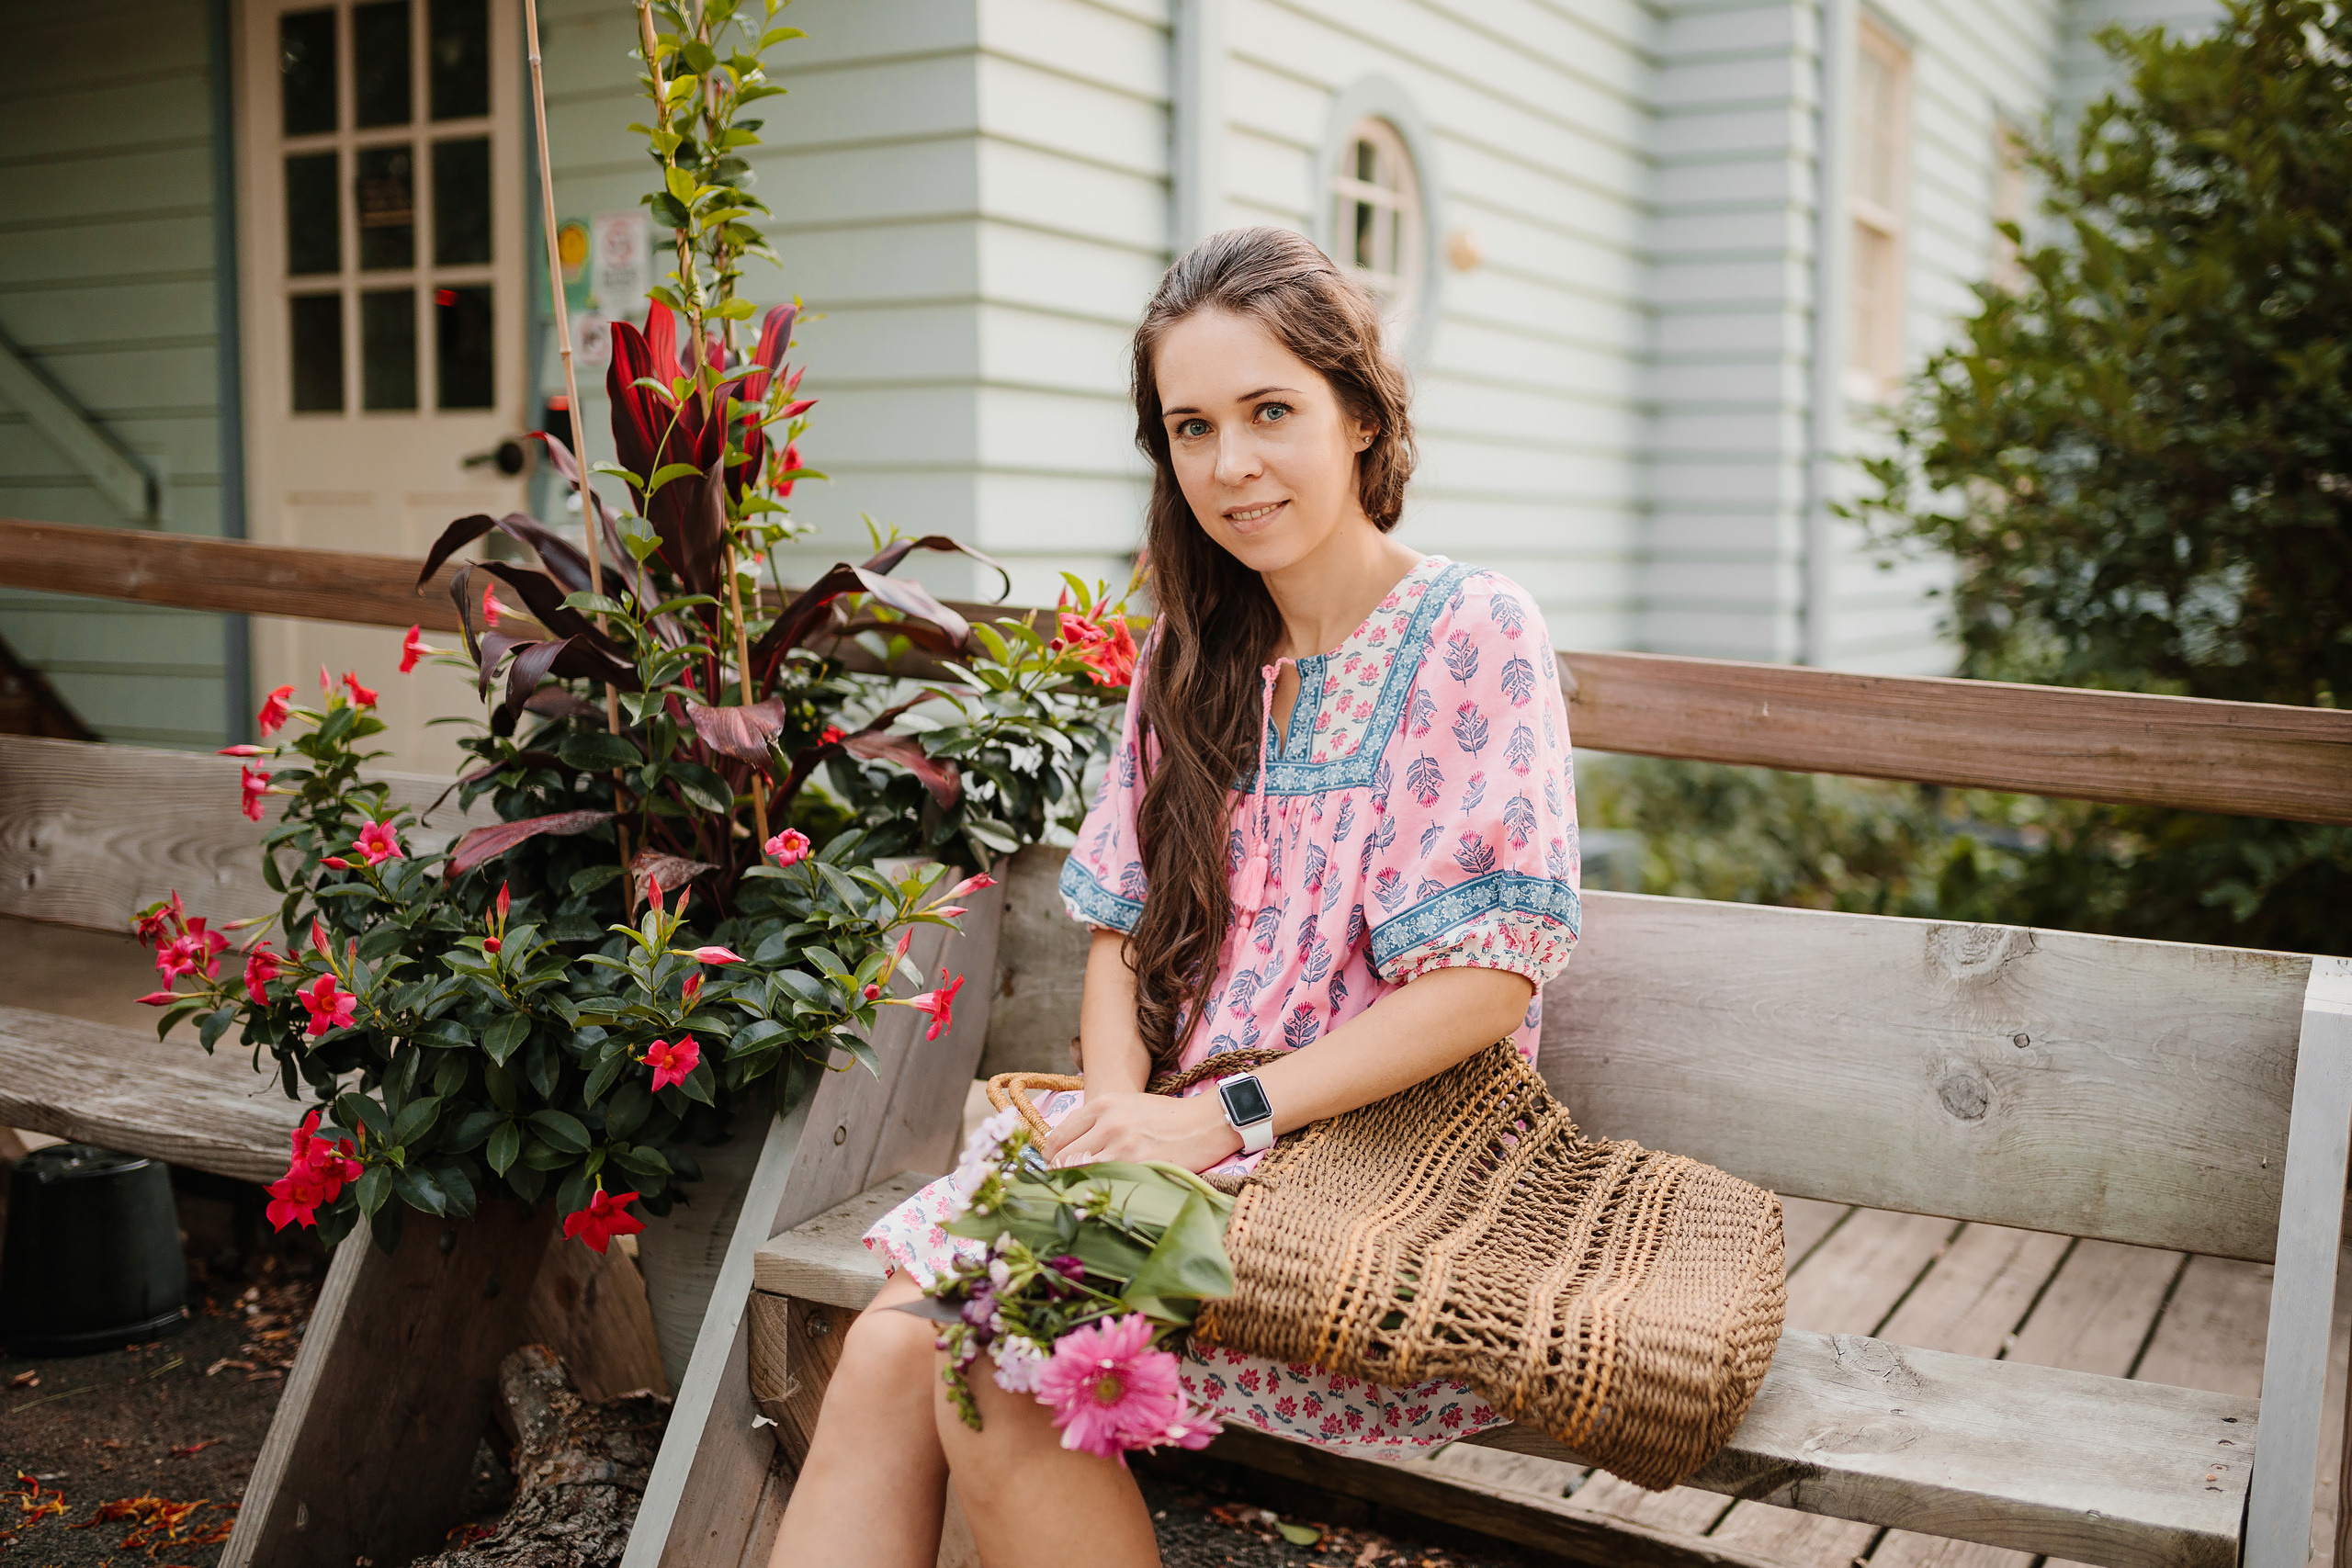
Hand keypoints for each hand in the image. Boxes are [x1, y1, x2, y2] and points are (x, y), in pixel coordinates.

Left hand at [1042, 1089, 1241, 1173]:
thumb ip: (1097, 1120)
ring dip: (1074, 1184)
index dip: (1050, 1155)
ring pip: (1079, 1172)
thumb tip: (1068, 1145)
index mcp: (1103, 1104)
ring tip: (1077, 1191)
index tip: (1053, 1165)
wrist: (1205, 1123)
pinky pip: (1104, 1182)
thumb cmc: (1166, 1115)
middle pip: (1062, 1156)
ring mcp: (1123, 1145)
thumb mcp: (1127, 1104)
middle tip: (1062, 1182)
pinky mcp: (1139, 1165)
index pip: (1059, 1135)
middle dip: (1058, 1172)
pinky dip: (1096, 1190)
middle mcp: (1108, 1122)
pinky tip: (1099, 1194)